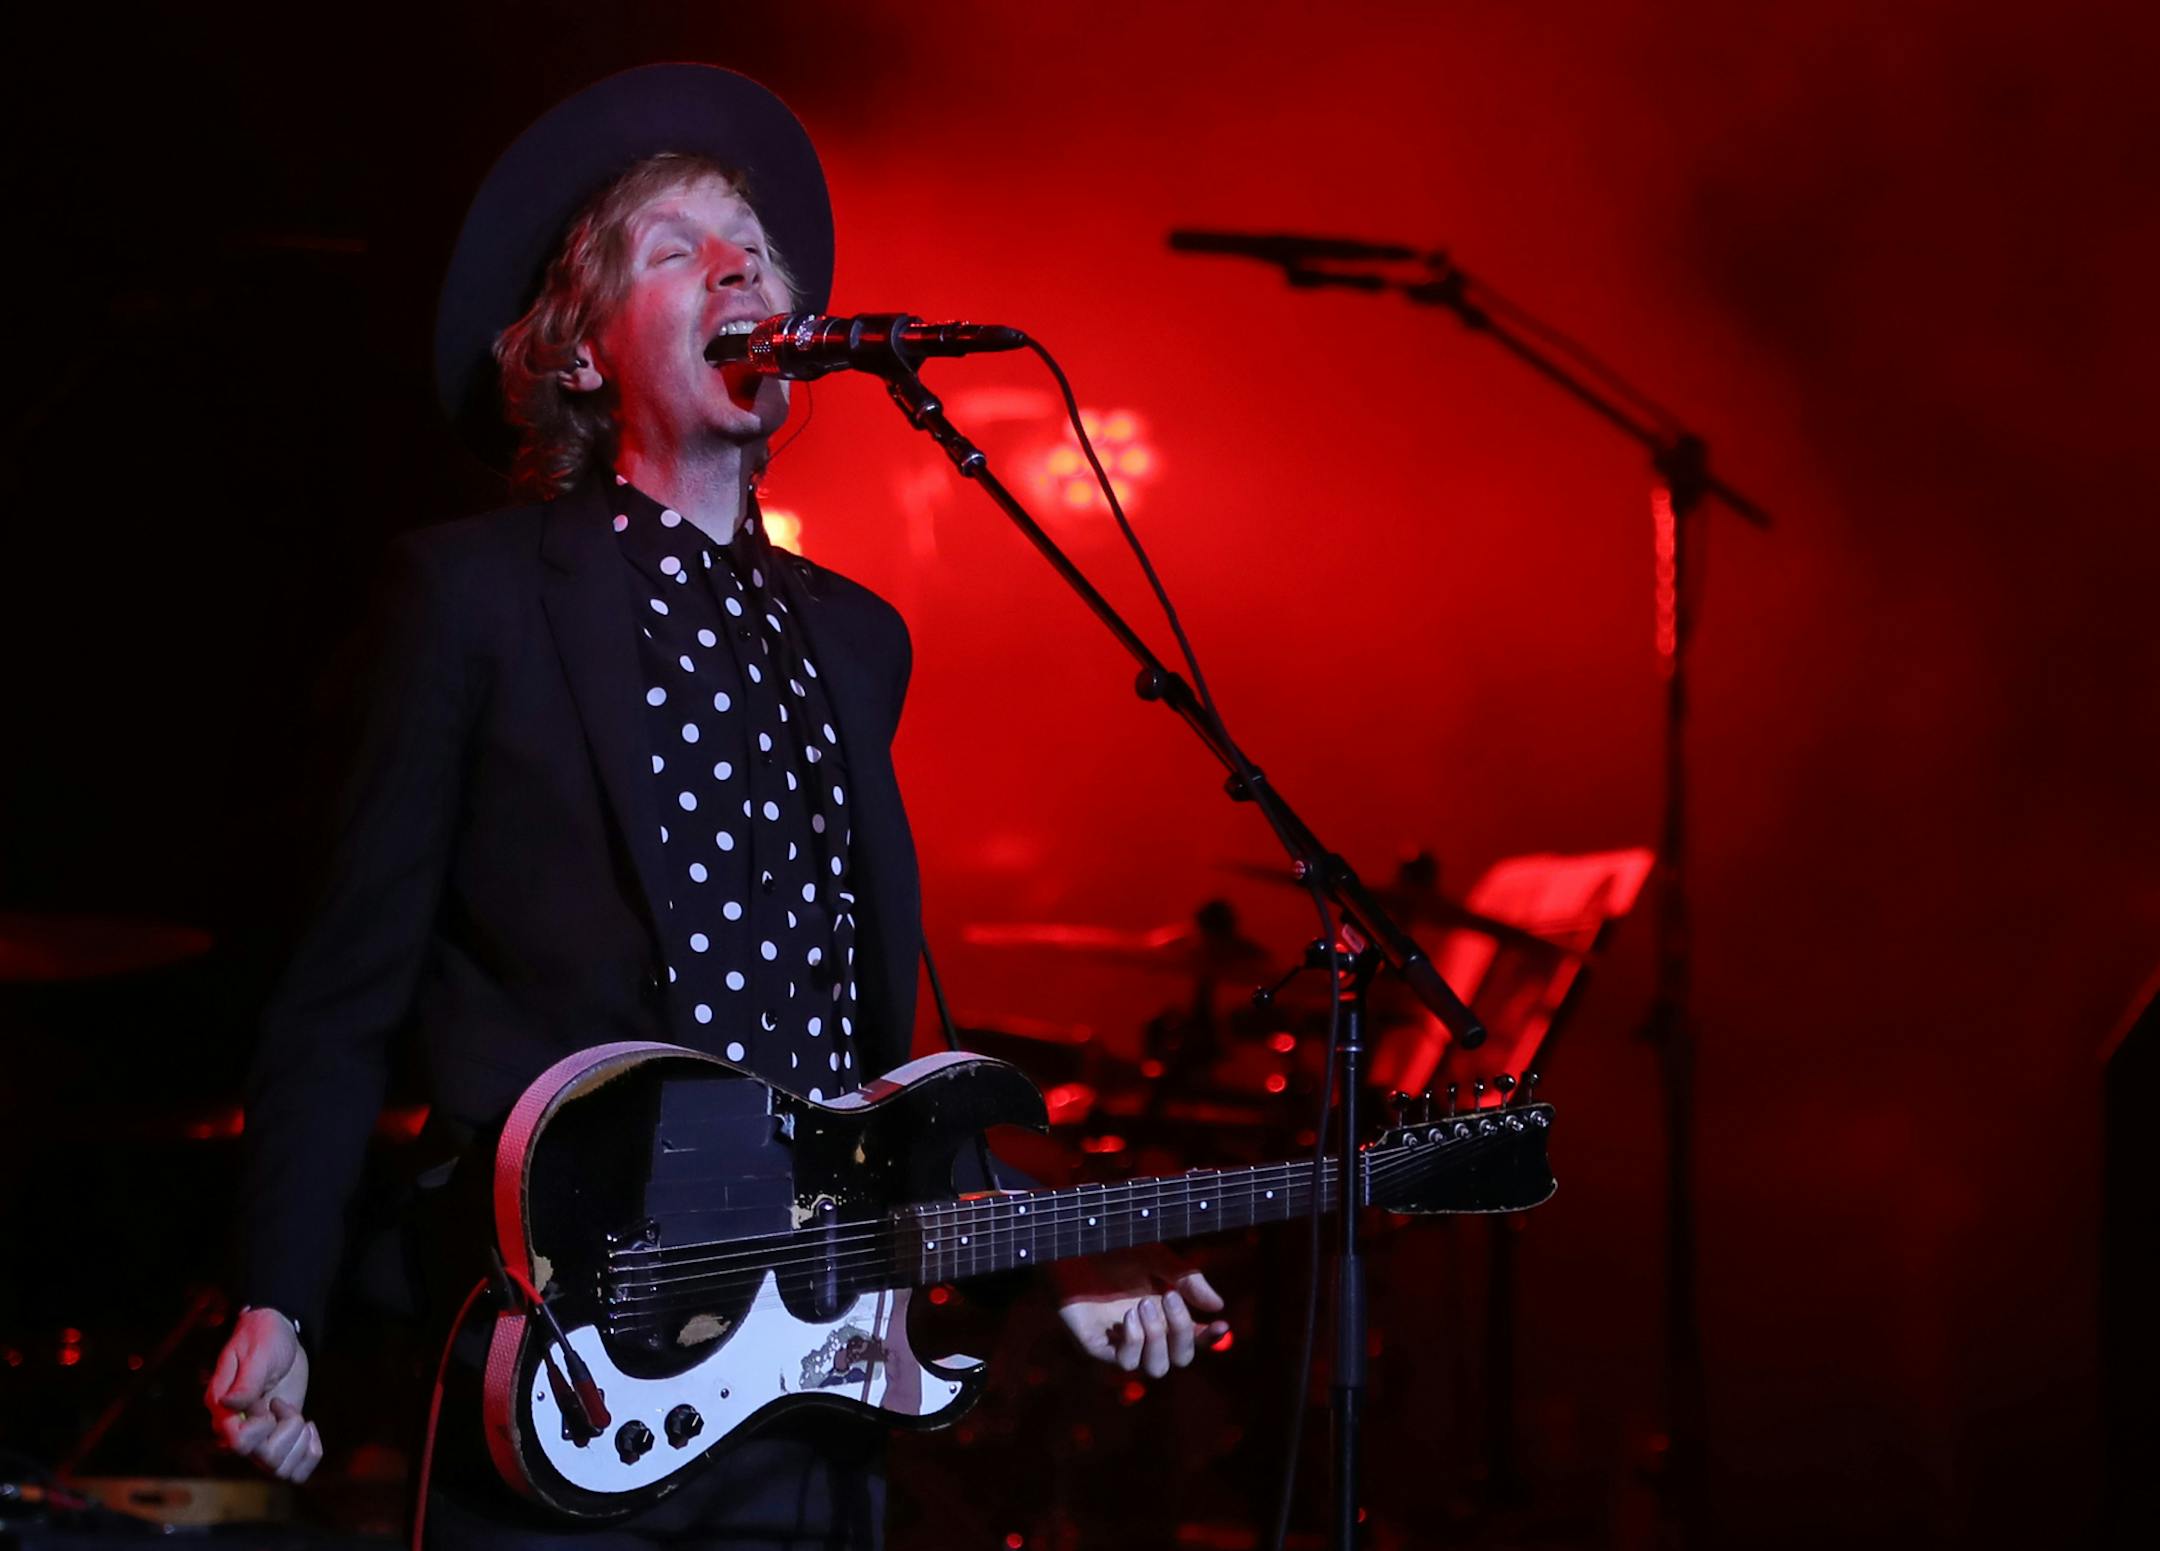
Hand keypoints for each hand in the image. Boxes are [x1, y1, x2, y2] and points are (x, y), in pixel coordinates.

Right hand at [204, 1307, 321, 1481]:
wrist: (281, 1334)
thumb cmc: (263, 1337)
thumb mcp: (257, 1353)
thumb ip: (247, 1380)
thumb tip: (230, 1404)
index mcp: (224, 1411)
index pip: (238, 1443)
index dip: (261, 1429)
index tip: (270, 1402)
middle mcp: (239, 1430)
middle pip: (265, 1461)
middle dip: (287, 1431)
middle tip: (283, 1404)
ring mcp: (261, 1438)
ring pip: (280, 1470)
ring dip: (300, 1444)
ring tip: (299, 1416)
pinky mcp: (282, 1438)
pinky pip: (295, 1470)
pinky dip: (310, 1454)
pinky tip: (311, 1429)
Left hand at [1055, 1248, 1229, 1378]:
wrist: (1075, 1243)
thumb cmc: (1113, 1249)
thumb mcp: (1157, 1259)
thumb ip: (1187, 1280)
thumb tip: (1218, 1306)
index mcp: (1163, 1315)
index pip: (1194, 1339)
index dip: (1211, 1338)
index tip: (1222, 1324)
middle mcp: (1145, 1334)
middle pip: (1180, 1359)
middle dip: (1181, 1332)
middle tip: (1168, 1297)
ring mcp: (1121, 1343)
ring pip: (1156, 1368)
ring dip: (1158, 1338)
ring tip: (1142, 1305)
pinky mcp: (1096, 1347)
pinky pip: (1125, 1364)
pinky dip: (1134, 1342)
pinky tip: (1128, 1317)